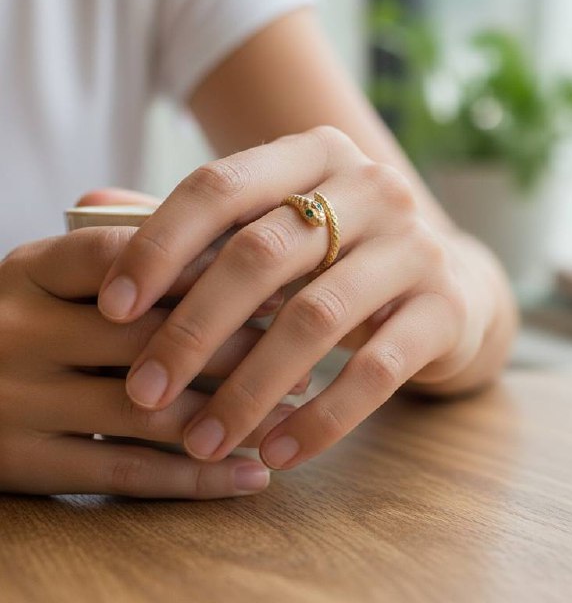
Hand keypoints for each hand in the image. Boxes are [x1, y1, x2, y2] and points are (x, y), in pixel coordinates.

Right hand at [0, 224, 304, 497]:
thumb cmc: (31, 316)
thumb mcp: (56, 272)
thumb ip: (128, 250)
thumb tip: (235, 237)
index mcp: (32, 269)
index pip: (128, 255)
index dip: (209, 271)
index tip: (279, 289)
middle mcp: (18, 330)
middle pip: (150, 337)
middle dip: (240, 349)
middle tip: (305, 358)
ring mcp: (14, 400)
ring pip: (147, 409)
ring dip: (230, 413)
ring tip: (291, 413)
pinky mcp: (21, 463)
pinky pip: (123, 472)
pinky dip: (196, 478)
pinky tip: (251, 474)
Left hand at [97, 125, 493, 470]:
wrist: (449, 289)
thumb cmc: (340, 257)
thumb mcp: (275, 226)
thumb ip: (192, 221)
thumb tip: (87, 209)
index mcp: (317, 153)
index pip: (222, 185)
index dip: (159, 246)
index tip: (112, 309)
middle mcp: (373, 186)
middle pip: (262, 254)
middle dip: (192, 329)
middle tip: (142, 392)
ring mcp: (416, 244)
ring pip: (316, 317)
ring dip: (248, 388)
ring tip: (203, 440)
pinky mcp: (444, 307)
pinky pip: (376, 371)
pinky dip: (321, 418)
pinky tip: (278, 453)